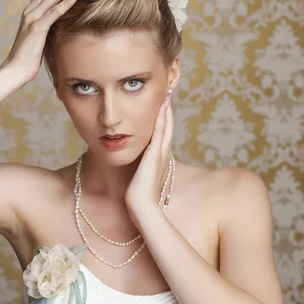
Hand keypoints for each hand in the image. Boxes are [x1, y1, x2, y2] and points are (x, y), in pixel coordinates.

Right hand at [0, 0, 82, 81]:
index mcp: (30, 11)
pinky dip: (66, 2)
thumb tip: (57, 20)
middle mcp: (30, 10)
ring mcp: (33, 18)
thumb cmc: (27, 56)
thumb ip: (45, 24)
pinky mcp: (38, 29)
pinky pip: (54, 12)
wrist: (15, 69)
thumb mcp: (38, 36)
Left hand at [125, 90, 173, 217]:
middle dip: (167, 112)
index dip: (164, 120)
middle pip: (167, 128)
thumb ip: (140, 172)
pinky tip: (161, 108)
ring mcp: (160, 154)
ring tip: (167, 95)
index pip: (163, 135)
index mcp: (159, 160)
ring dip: (166, 111)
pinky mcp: (154, 155)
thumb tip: (136, 169)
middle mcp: (162, 155)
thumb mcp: (140, 180)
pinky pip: (160, 132)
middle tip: (168, 95)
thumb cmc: (139, 198)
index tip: (162, 106)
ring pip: (165, 127)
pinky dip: (162, 119)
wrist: (142, 208)